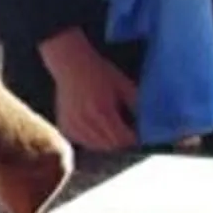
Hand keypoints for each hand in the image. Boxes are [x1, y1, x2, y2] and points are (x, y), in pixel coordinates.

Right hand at [39, 28, 138, 153]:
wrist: (71, 65)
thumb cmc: (99, 72)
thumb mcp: (122, 84)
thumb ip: (136, 104)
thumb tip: (146, 122)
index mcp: (103, 110)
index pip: (122, 139)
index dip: (133, 140)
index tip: (138, 135)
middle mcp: (86, 121)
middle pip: (110, 146)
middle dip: (121, 142)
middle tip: (127, 133)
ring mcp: (73, 126)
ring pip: (97, 147)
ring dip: (107, 143)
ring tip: (112, 130)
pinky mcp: (65, 128)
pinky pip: (84, 142)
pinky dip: (93, 140)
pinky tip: (97, 128)